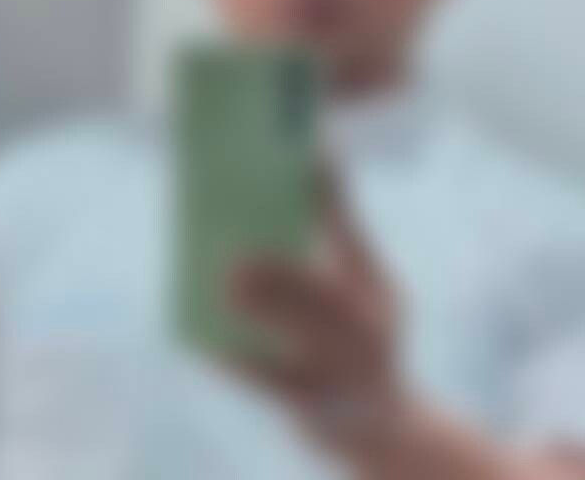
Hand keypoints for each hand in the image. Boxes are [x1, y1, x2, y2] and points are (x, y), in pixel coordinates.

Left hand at [224, 166, 584, 479]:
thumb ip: (338, 230)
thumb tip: (314, 157)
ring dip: (265, 314)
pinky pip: (274, 388)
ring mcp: (346, 377)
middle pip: (328, 301)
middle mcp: (369, 336)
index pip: (353, 240)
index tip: (300, 160)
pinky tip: (206, 346)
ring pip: (304, 344)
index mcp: (378, 296)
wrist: (378, 427)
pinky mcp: (316, 411)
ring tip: (224, 284)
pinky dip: (242, 366)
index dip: (329, 200)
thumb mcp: (364, 287)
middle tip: (241, 249)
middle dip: (287, 272)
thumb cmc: (360, 336)